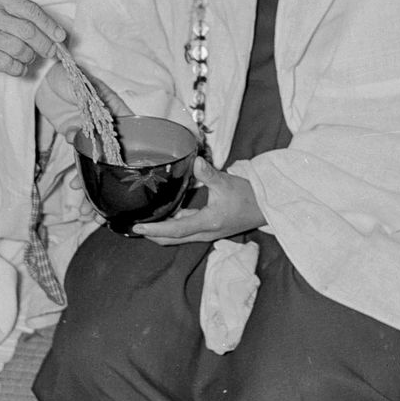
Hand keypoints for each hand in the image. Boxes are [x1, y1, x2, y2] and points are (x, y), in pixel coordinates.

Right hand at [0, 0, 66, 76]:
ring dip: (29, 57)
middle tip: (49, 52)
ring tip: (28, 57)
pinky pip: (7, 64)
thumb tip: (47, 29)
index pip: (31, 11)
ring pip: (19, 49)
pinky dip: (18, 69)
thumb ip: (15, 11)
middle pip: (28, 31)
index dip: (49, 25)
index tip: (60, 37)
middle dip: (44, 44)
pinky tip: (19, 67)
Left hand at [133, 158, 264, 244]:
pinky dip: (172, 226)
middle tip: (134, 226)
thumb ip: (208, 174)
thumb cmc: (248, 196)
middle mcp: (205, 232)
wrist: (265, 208)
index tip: (137, 228)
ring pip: (178, 236)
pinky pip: (186, 230)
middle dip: (152, 235)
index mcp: (208, 222)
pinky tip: (164, 214)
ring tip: (144, 221)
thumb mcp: (227, 182)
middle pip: (173, 238)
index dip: (155, 230)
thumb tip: (195, 161)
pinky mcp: (209, 229)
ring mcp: (207, 233)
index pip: (176, 229)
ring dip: (161, 231)